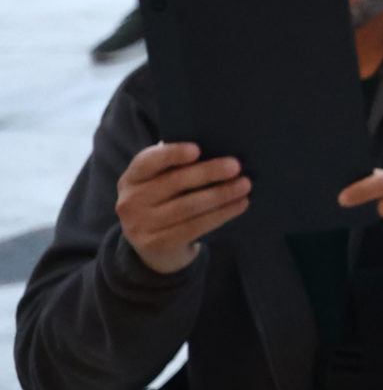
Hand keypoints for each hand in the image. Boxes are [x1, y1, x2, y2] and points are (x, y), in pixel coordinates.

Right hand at [116, 142, 250, 274]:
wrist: (152, 245)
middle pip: (174, 183)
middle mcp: (130, 201)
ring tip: (245, 185)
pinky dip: (221, 214)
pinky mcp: (158, 243)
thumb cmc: (165, 199)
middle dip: (208, 172)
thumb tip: (216, 144)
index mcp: (131, 178)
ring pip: (188, 207)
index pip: (147, 162)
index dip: (171, 154)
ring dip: (221, 195)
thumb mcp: (160, 180)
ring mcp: (140, 226)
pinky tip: (239, 204)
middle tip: (236, 166)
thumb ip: (176, 164)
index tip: (197, 149)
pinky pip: (195, 226)